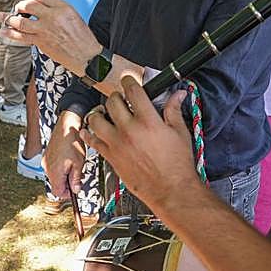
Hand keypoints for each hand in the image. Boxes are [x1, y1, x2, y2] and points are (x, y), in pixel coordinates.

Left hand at [0, 0, 100, 74]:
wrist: (86, 56)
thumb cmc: (83, 39)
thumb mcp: (74, 16)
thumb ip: (58, 10)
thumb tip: (43, 8)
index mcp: (63, 8)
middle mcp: (53, 17)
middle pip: (29, 5)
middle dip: (19, 5)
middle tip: (17, 7)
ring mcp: (45, 30)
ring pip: (21, 20)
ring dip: (10, 18)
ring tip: (6, 17)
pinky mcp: (40, 42)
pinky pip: (20, 36)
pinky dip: (10, 33)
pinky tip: (5, 31)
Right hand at [43, 111, 86, 197]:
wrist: (67, 125)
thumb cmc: (73, 142)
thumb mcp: (79, 163)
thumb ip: (76, 179)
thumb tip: (75, 190)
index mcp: (54, 172)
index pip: (58, 192)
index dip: (67, 194)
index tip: (75, 190)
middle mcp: (47, 168)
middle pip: (55, 184)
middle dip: (66, 184)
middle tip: (77, 177)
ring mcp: (45, 161)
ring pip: (54, 176)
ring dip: (63, 175)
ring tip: (74, 166)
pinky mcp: (46, 155)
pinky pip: (52, 167)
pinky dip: (60, 168)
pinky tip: (68, 160)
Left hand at [80, 76, 205, 210]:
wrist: (171, 190)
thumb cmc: (177, 165)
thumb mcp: (180, 133)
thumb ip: (174, 110)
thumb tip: (178, 95)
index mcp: (148, 121)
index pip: (133, 91)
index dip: (129, 80)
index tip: (128, 80)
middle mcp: (130, 130)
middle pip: (112, 102)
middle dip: (116, 97)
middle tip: (121, 100)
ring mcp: (118, 144)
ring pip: (96, 119)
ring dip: (99, 112)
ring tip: (105, 113)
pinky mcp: (111, 157)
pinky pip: (93, 141)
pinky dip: (90, 133)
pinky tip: (93, 130)